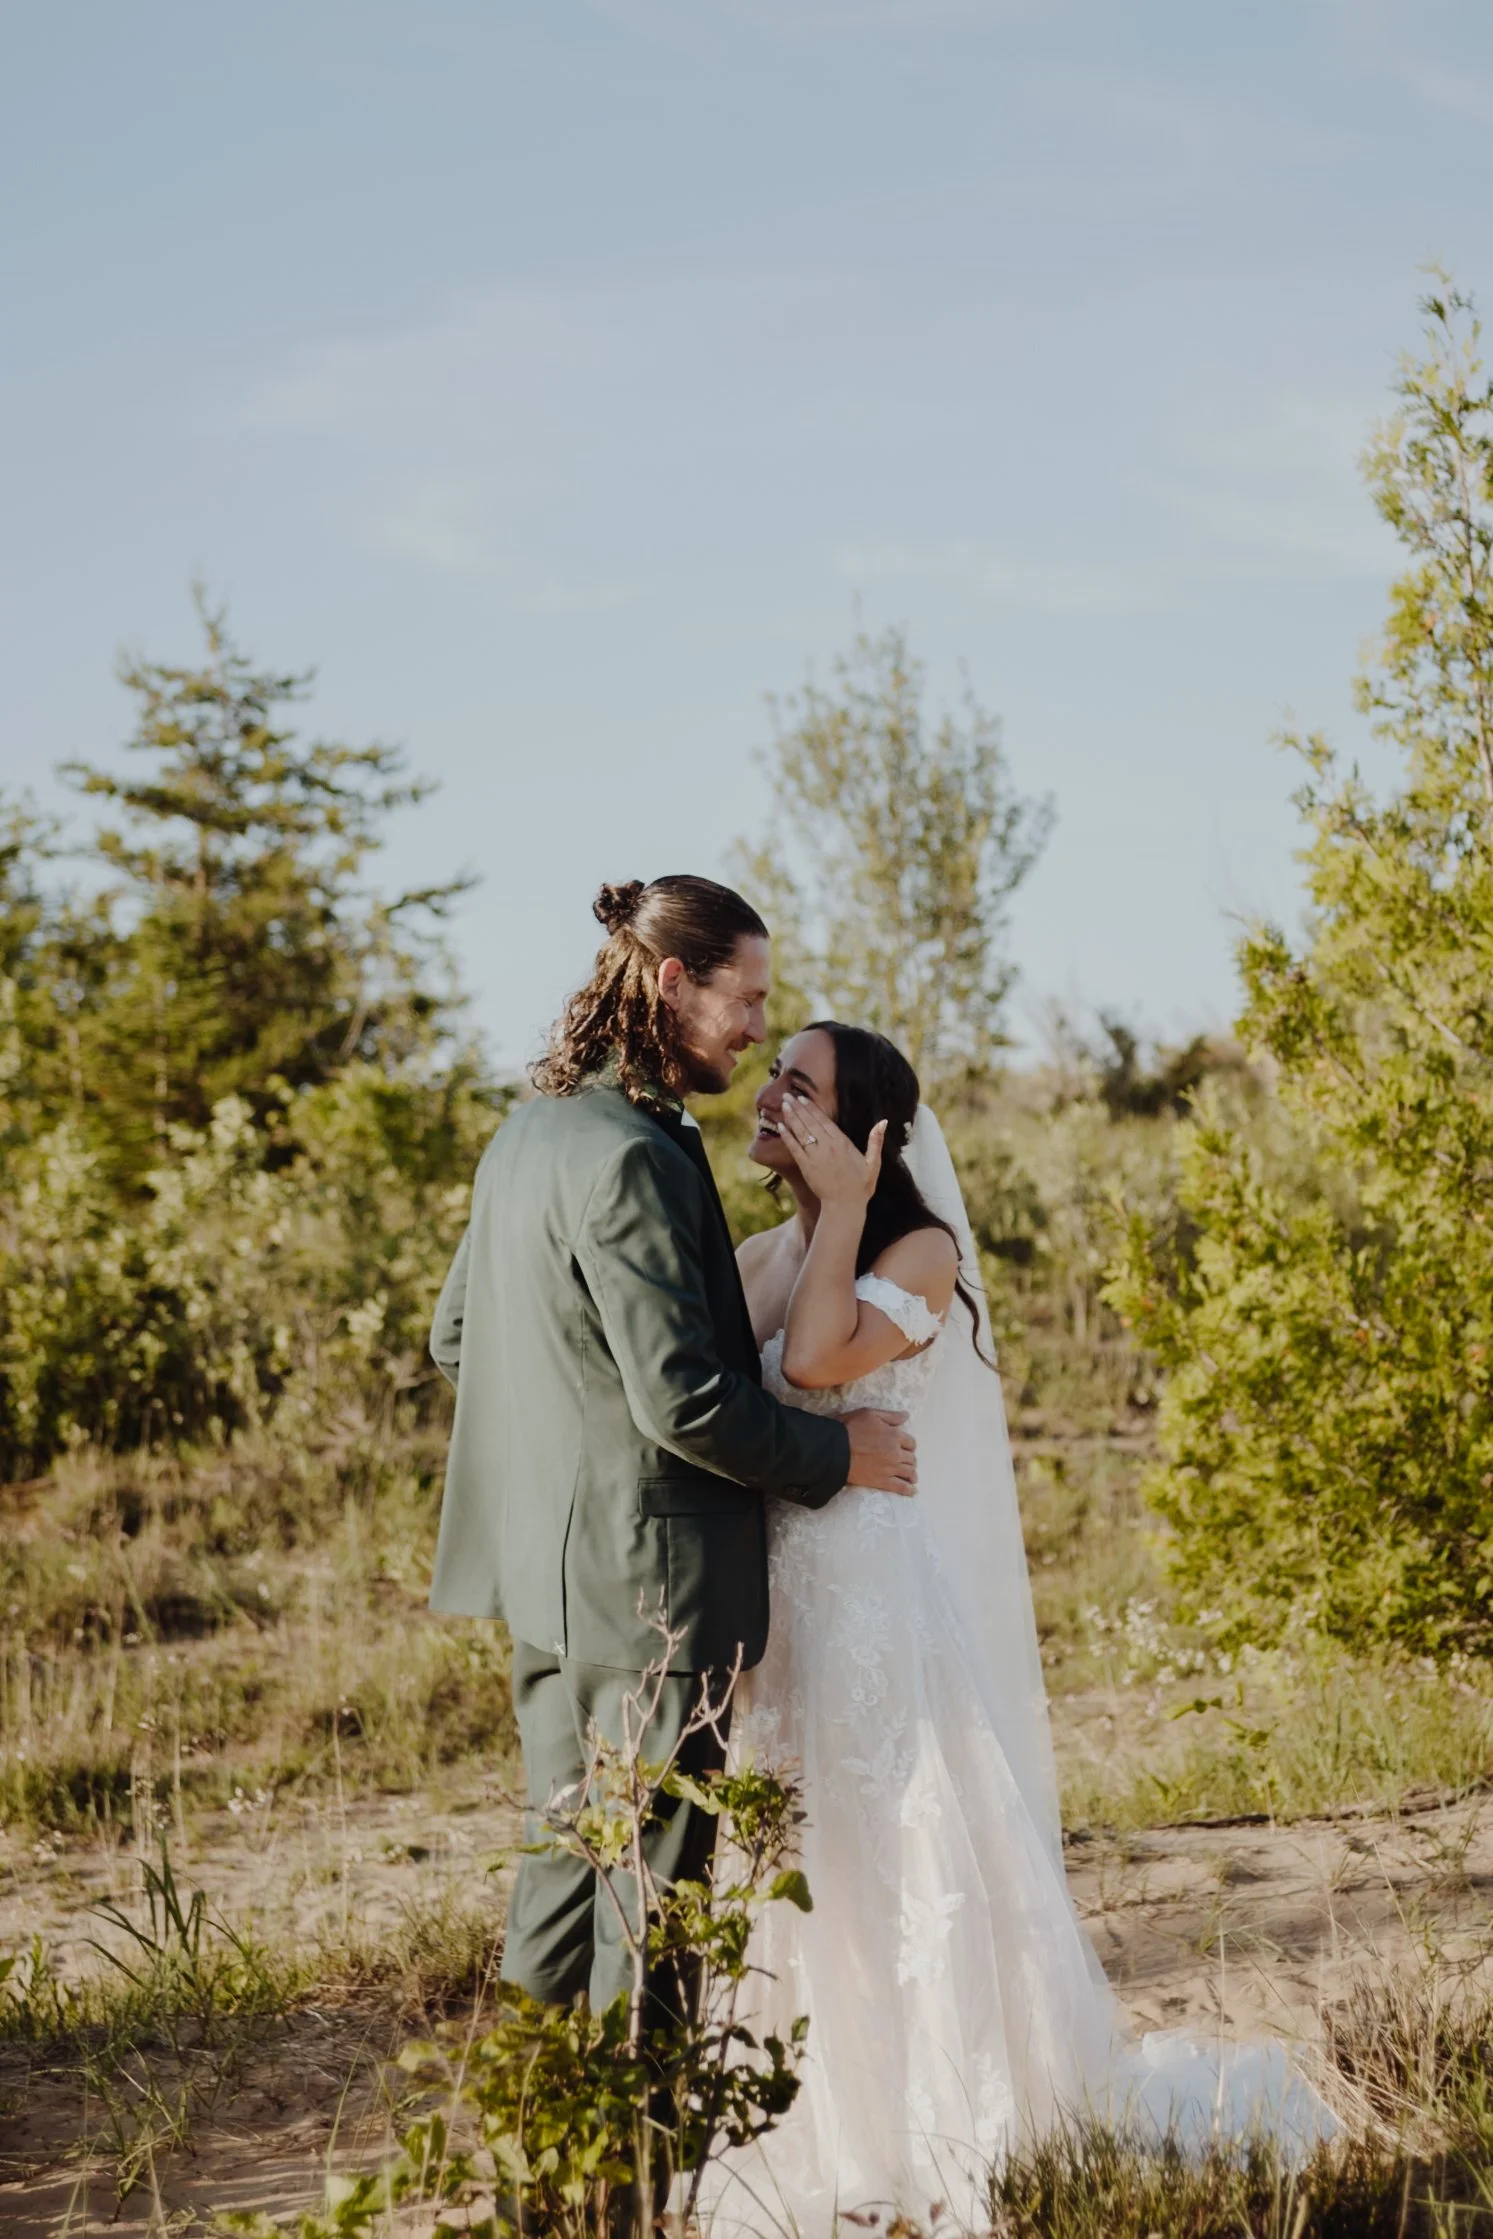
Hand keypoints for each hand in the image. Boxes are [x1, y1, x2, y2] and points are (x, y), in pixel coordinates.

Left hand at [778, 1093, 885, 1209]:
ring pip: (801, 1132)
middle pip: (810, 1122)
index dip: (812, 1108)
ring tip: (783, 1104)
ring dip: (791, 1117)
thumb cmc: (861, 1187)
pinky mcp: (806, 1167)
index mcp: (843, 1143)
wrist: (845, 1207)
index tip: (803, 1098)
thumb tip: (883, 1122)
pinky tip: (780, 1126)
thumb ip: (876, 1141)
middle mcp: (828, 1147)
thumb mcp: (874, 1163)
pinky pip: (794, 1148)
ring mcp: (815, 1156)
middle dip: (798, 1107)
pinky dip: (787, 1136)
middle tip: (787, 1095)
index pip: (825, 1120)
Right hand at [841, 1407, 916, 1496]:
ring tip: (912, 1477)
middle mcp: (896, 1453)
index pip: (911, 1443)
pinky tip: (912, 1491)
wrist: (835, 1450)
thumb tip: (906, 1416)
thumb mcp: (870, 1414)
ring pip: (909, 1473)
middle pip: (911, 1458)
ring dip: (912, 1474)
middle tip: (906, 1462)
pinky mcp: (882, 1481)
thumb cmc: (850, 1429)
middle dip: (910, 1460)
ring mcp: (890, 1468)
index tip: (906, 1448)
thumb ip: (890, 1416)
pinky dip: (908, 1490)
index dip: (909, 1445)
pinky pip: (901, 1487)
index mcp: (894, 1435)